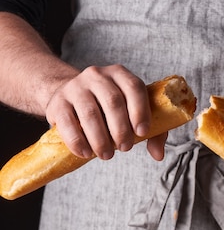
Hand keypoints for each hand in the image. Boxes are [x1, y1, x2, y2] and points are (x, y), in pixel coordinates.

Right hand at [45, 64, 165, 160]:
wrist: (69, 98)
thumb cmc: (107, 110)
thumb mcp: (131, 114)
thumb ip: (152, 133)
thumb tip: (158, 155)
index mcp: (119, 74)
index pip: (134, 87)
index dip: (140, 111)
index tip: (142, 133)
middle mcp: (96, 75)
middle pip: (112, 101)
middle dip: (121, 129)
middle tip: (125, 148)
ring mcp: (75, 87)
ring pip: (90, 113)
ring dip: (100, 139)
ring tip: (106, 155)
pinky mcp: (57, 102)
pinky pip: (68, 123)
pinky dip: (78, 141)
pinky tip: (86, 153)